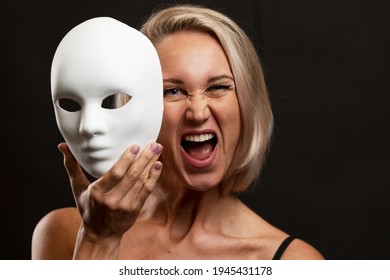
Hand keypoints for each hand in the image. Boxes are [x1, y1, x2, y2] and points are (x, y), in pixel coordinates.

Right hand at [57, 141, 162, 257]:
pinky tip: (158, 165)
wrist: (100, 234)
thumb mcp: (77, 188)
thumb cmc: (88, 207)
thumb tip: (62, 145)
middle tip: (153, 143)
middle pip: (132, 176)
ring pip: (141, 181)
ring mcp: (125, 206)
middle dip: (145, 157)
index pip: (115, 174)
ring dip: (151, 164)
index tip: (135, 145)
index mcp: (97, 193)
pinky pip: (147, 190)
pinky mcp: (135, 210)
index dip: (126, 159)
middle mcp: (112, 200)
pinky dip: (153, 177)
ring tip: (158, 149)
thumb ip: (72, 166)